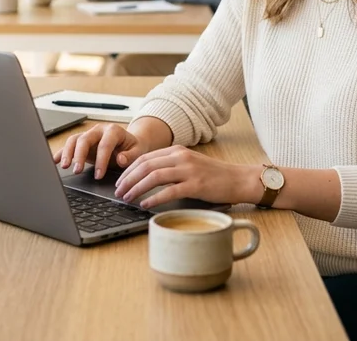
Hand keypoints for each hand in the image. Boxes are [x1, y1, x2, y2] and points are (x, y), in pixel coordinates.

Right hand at [53, 123, 146, 179]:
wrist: (130, 143)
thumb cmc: (134, 147)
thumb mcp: (138, 151)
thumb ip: (131, 156)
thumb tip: (120, 159)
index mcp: (113, 131)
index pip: (104, 144)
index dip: (101, 160)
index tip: (99, 175)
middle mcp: (98, 131)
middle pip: (84, 139)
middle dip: (79, 155)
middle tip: (76, 170)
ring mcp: (89, 135)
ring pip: (74, 140)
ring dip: (67, 153)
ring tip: (64, 166)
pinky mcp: (82, 142)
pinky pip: (69, 145)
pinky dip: (61, 152)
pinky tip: (55, 161)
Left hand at [114, 145, 261, 208]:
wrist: (238, 179)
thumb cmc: (214, 175)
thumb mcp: (190, 164)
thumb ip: (171, 166)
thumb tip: (146, 177)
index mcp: (177, 151)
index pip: (145, 158)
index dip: (129, 170)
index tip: (120, 181)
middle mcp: (181, 157)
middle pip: (146, 165)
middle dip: (128, 179)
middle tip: (118, 191)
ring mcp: (189, 170)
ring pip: (154, 177)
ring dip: (137, 188)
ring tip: (128, 198)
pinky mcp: (196, 185)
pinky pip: (169, 191)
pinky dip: (154, 198)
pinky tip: (145, 204)